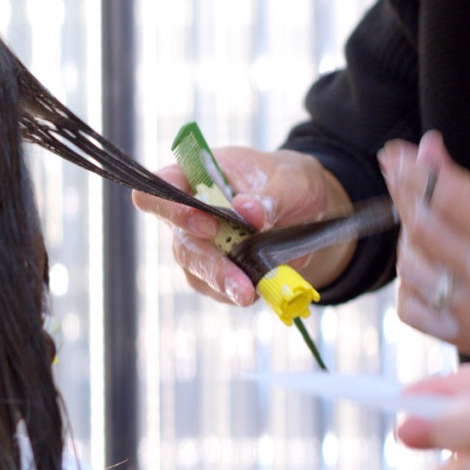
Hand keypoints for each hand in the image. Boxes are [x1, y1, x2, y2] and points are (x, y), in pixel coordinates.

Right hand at [131, 146, 352, 305]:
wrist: (306, 210)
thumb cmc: (288, 183)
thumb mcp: (288, 181)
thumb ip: (269, 197)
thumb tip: (247, 211)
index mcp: (198, 177)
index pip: (162, 187)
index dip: (173, 207)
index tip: (207, 223)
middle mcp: (190, 214)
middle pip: (181, 243)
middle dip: (209, 263)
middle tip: (237, 280)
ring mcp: (201, 247)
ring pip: (198, 271)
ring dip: (224, 283)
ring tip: (251, 293)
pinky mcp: (216, 274)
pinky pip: (220, 289)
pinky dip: (242, 290)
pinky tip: (264, 285)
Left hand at [378, 130, 469, 351]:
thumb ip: (462, 181)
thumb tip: (419, 151)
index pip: (447, 198)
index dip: (415, 172)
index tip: (396, 155)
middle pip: (422, 229)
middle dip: (405, 196)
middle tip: (400, 177)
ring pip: (409, 264)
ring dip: (410, 239)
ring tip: (434, 230)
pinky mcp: (463, 338)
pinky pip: (406, 303)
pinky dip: (410, 280)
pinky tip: (432, 268)